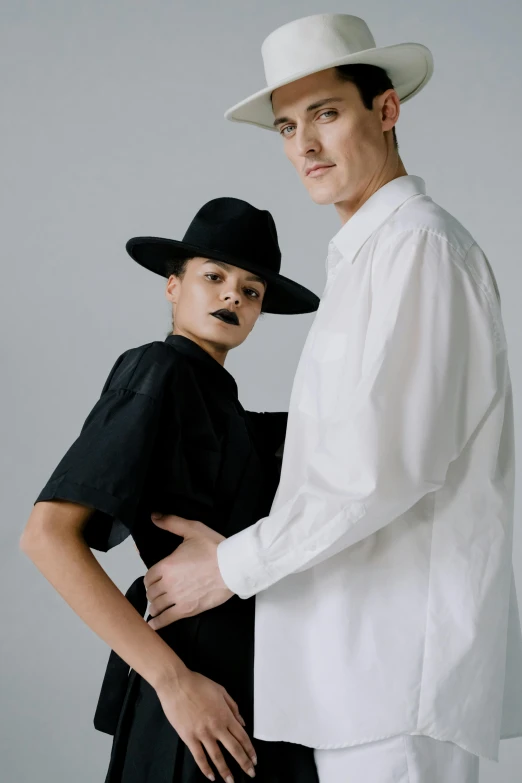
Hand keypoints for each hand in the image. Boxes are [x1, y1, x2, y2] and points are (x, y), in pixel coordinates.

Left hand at [145, 515, 233, 629]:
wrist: (233, 566)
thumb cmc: (214, 548)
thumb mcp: (192, 529)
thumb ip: (171, 523)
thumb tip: (154, 516)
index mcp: (166, 565)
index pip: (148, 576)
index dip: (150, 578)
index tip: (155, 579)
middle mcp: (168, 583)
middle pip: (151, 592)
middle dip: (153, 591)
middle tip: (158, 592)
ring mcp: (177, 598)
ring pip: (156, 606)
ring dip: (155, 605)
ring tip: (157, 605)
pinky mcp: (187, 610)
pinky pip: (166, 619)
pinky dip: (157, 623)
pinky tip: (153, 625)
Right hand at [157, 667, 256, 781]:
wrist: (177, 684)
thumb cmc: (198, 684)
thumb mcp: (221, 691)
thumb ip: (233, 707)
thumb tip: (243, 722)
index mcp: (225, 714)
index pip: (242, 736)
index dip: (249, 750)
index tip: (254, 760)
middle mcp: (216, 726)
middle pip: (234, 749)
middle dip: (244, 763)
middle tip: (251, 774)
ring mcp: (202, 733)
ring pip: (217, 756)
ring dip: (226, 771)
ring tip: (231, 781)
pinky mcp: (189, 737)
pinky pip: (199, 756)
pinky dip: (205, 768)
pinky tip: (211, 776)